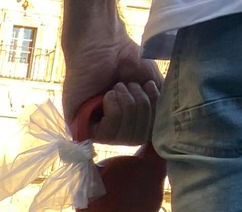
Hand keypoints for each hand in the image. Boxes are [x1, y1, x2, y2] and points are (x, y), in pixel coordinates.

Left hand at [63, 28, 161, 144]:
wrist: (105, 44)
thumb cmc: (128, 61)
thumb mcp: (154, 85)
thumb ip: (161, 108)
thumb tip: (162, 134)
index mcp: (132, 121)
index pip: (149, 137)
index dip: (155, 113)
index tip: (150, 86)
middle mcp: (114, 129)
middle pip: (138, 139)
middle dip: (142, 107)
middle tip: (131, 85)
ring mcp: (96, 130)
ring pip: (123, 137)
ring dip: (129, 106)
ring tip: (119, 87)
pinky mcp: (79, 126)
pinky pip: (105, 133)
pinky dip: (115, 111)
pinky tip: (109, 94)